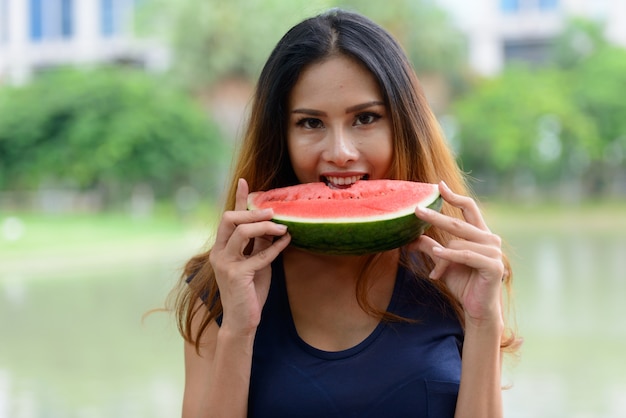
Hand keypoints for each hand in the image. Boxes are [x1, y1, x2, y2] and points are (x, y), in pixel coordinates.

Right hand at [209, 178, 290, 334]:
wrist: (243, 321)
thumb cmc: (249, 291)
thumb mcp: (255, 262)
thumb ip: (258, 244)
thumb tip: (272, 225)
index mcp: (221, 248)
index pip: (228, 218)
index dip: (237, 198)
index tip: (245, 181)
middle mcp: (218, 253)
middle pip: (229, 219)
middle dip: (252, 212)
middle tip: (273, 212)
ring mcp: (225, 263)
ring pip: (242, 232)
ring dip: (264, 226)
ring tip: (282, 227)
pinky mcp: (237, 275)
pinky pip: (259, 255)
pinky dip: (276, 247)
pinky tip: (288, 241)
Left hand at [410, 181, 504, 327]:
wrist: (477, 309)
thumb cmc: (463, 283)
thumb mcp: (442, 262)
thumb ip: (430, 247)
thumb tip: (410, 239)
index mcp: (480, 234)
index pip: (469, 208)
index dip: (454, 196)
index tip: (439, 186)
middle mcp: (490, 240)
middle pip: (459, 222)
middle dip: (436, 216)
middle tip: (416, 210)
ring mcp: (494, 252)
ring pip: (458, 243)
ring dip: (441, 255)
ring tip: (433, 263)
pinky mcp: (494, 266)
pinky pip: (465, 256)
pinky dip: (450, 256)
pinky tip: (437, 253)